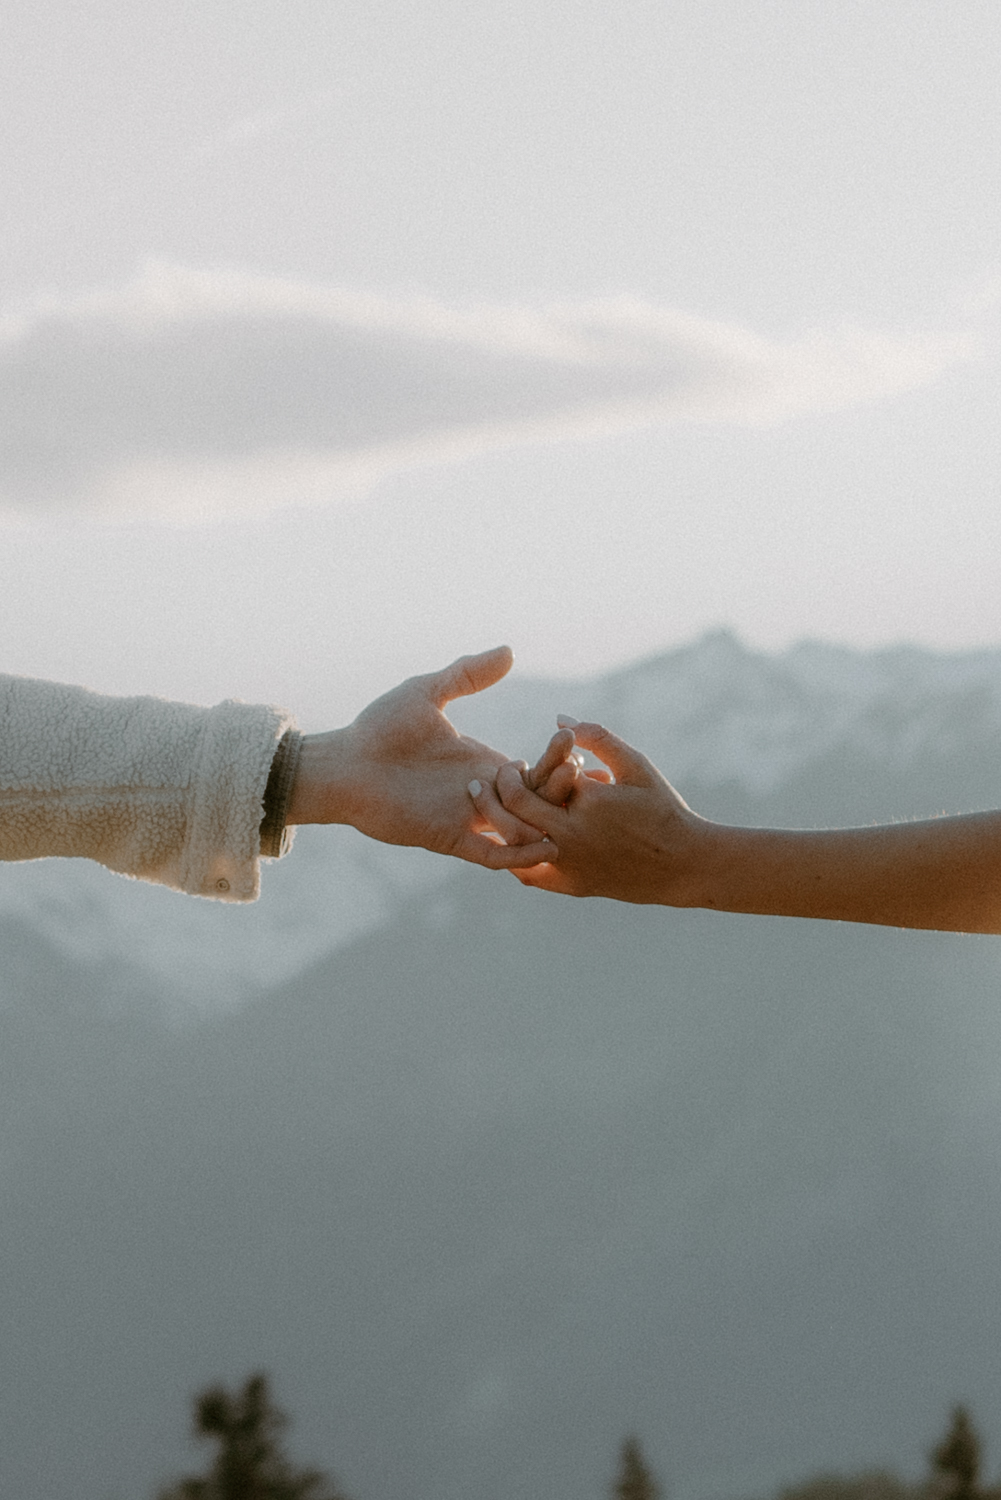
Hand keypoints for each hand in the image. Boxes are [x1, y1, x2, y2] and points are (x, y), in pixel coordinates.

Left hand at [286, 646, 556, 869]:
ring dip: (537, 815)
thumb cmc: (379, 729)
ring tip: (531, 789)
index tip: (567, 737)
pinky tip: (542, 844)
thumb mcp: (426, 693)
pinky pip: (495, 857)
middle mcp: (484, 794)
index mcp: (484, 762)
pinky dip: (521, 855)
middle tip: (566, 766)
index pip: (539, 770)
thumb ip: (466, 674)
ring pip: (524, 831)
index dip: (558, 759)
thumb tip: (508, 650)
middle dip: (558, 788)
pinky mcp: (450, 839)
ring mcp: (469, 819)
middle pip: (541, 803)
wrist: (343, 764)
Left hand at [471, 717, 704, 899]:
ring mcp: (568, 865)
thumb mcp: (636, 765)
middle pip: (511, 811)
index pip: (531, 782)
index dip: (518, 771)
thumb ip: (598, 736)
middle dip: (498, 790)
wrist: (683, 864)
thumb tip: (558, 718)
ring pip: (513, 845)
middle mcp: (571, 836)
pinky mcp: (570, 885)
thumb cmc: (662, 808)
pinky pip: (528, 872)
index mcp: (585, 802)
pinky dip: (515, 854)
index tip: (519, 763)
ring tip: (493, 807)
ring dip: (498, 822)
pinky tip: (513, 839)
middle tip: (491, 779)